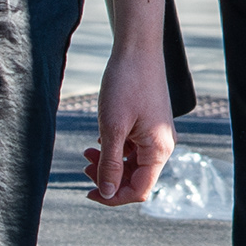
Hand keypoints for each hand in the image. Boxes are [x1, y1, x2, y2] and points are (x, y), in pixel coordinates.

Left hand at [79, 0, 176, 204]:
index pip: (139, 190)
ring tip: (87, 152)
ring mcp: (158, 134)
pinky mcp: (151, 124)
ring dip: (110, 163)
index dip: (113, 196)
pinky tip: (100, 139)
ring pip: (134, 163)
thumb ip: (110, 164)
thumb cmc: (126, 84)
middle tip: (83, 166)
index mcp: (159, 150)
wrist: (137, 49)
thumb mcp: (112, 128)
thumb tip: (108, 192)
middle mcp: (163, 145)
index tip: (88, 192)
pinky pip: (134, 148)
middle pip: (136, 178)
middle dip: (109, 178)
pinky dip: (116, 149)